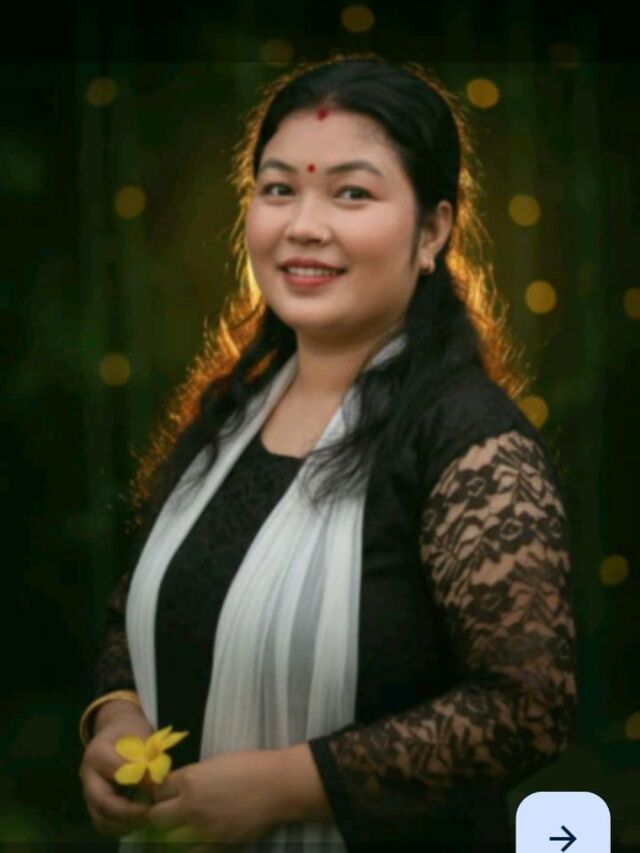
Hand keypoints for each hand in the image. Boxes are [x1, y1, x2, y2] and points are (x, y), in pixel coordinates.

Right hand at [79, 703, 154, 838]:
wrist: (115, 728)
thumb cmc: (130, 730)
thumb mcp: (140, 735)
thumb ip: (147, 756)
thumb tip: (156, 780)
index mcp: (98, 753)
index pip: (116, 772)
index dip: (138, 782)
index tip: (157, 786)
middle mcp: (88, 774)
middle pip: (102, 802)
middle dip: (128, 812)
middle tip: (151, 812)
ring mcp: (88, 790)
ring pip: (100, 817)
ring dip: (124, 823)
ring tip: (146, 817)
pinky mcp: (94, 801)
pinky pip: (102, 821)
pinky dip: (119, 826)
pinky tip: (138, 819)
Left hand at [145, 749, 284, 844]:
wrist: (276, 786)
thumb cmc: (249, 766)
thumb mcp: (215, 763)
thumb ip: (193, 776)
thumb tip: (178, 787)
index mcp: (190, 779)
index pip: (158, 790)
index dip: (160, 792)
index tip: (165, 794)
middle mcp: (190, 805)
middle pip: (156, 817)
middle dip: (158, 815)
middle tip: (167, 814)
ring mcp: (201, 828)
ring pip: (169, 839)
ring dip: (171, 834)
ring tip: (178, 830)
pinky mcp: (215, 845)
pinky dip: (188, 849)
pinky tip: (194, 841)